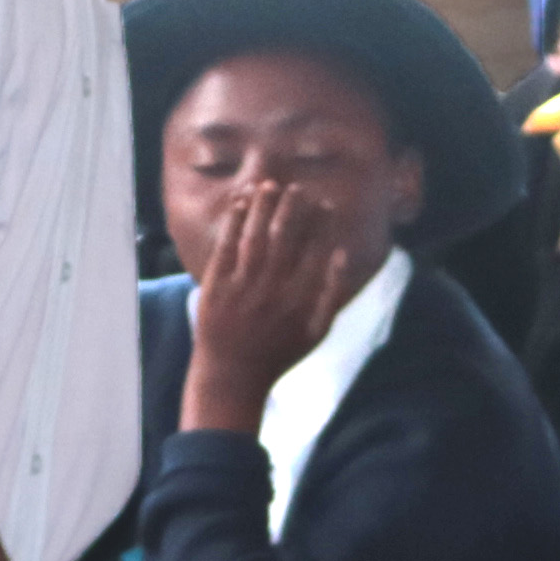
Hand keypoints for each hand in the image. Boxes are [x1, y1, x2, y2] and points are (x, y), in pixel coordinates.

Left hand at [182, 183, 361, 430]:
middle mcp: (272, 291)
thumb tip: (343, 254)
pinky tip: (240, 203)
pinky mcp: (216, 286)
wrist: (232, 375)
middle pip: (285, 238)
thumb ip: (334, 294)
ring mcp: (242, 288)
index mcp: (300, 301)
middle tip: (298, 188)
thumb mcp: (317, 332)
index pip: (315, 251)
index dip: (320, 224)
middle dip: (293, 208)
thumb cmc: (278, 353)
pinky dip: (234, 222)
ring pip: (255, 236)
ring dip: (263, 207)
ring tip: (270, 185)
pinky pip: (226, 247)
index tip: (324, 204)